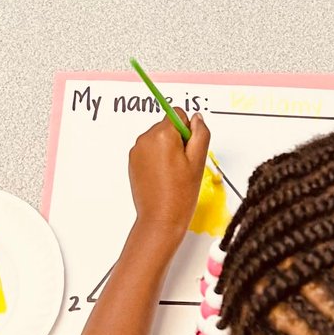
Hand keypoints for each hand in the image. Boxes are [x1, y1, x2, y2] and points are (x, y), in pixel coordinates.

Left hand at [127, 113, 208, 242]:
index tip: (188, 151)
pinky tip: (163, 176)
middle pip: (167, 126)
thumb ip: (200, 133)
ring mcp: (137, 150)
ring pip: (159, 138)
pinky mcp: (133, 161)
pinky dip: (157, 158)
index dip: (188, 132)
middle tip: (183, 165)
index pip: (178, 114)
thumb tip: (196, 118)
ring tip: (173, 173)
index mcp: (162, 134)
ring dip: (167, 149)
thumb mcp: (198, 161)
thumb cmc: (180, 194)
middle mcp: (145, 138)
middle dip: (177, 140)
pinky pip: (149, 150)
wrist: (160, 220)